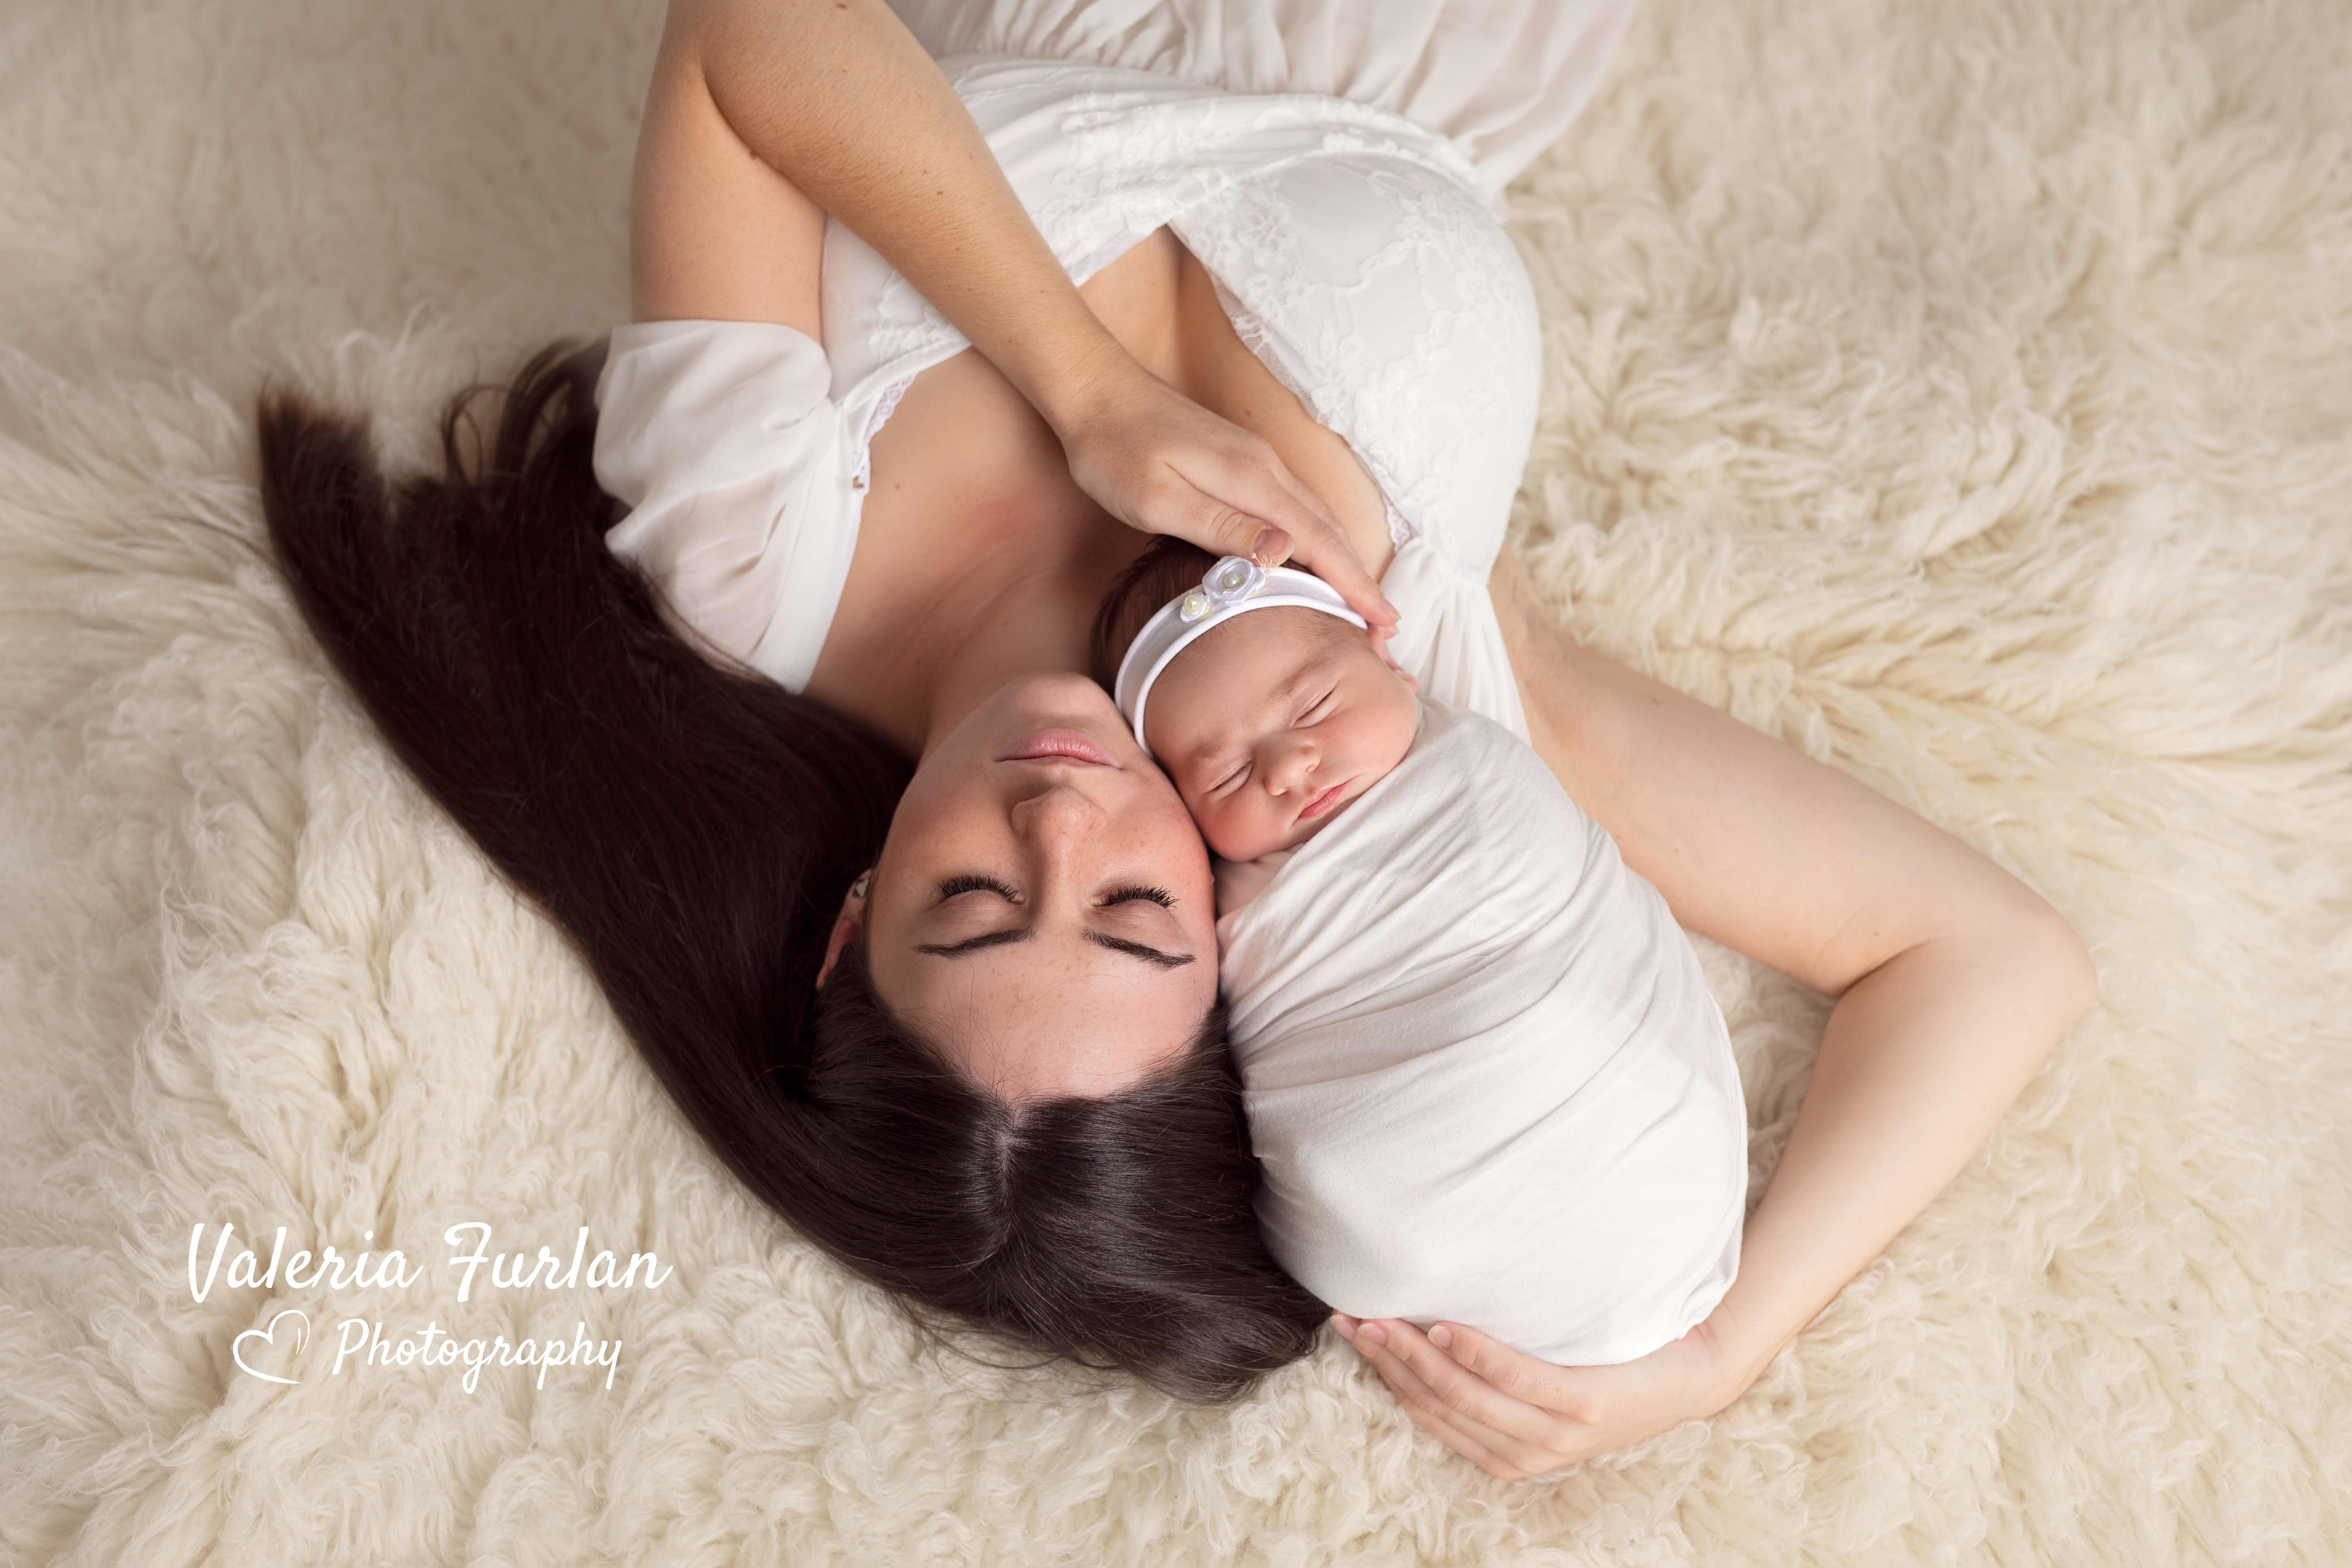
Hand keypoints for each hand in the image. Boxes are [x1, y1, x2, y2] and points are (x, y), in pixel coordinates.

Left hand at [1049, 354, 1399, 634]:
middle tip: (1384, 629)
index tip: (1381, 623)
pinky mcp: (1243, 461)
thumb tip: (1283, 552)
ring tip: (1361, 603)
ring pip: (1316, 517)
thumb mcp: (1158, 499)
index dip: (1352, 585)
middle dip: (1360, 581)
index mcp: (1250, 480)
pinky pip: (1296, 506)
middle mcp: (1266, 468)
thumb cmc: (1115, 450)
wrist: (1095, 391)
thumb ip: (1221, 527)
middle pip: (1329, 531)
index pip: (1318, 542)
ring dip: (1343, 561)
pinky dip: (1318, 539)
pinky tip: (1318, 559)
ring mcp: (1257, 461)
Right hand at [1332, 1312, 1741, 1480]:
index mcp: (1510, 1452)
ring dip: (1418, 1357)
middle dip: (1388, 1362)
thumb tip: (1435, 1329)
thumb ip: (1498, 1379)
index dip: (1385, 1375)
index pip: (1430, 1414)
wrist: (1695, 1372)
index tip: (1352, 1332)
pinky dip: (1478, 1356)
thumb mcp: (1549, 1387)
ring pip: (1468, 1396)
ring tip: (1383, 1323)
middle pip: (1439, 1405)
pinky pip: (1519, 1380)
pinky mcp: (1584, 1404)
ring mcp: (1556, 1431)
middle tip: (1350, 1321)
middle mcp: (1527, 1450)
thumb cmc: (1612, 1367)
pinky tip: (1446, 1329)